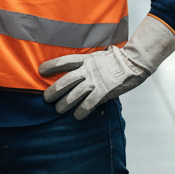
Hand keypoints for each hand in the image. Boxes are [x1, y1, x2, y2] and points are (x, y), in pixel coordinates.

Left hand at [40, 16, 174, 119]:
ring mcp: (96, 81)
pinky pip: (89, 104)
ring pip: (74, 94)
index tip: (40, 70)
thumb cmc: (117, 61)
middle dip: (54, 90)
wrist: (134, 62)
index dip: (52, 65)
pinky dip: (81, 111)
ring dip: (65, 104)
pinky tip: (77, 116)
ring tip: (58, 110)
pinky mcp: (104, 91)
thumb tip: (78, 74)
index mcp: (86, 60)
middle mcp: (88, 70)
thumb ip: (88, 66)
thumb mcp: (99, 58)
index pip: (65, 61)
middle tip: (46, 98)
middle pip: (65, 81)